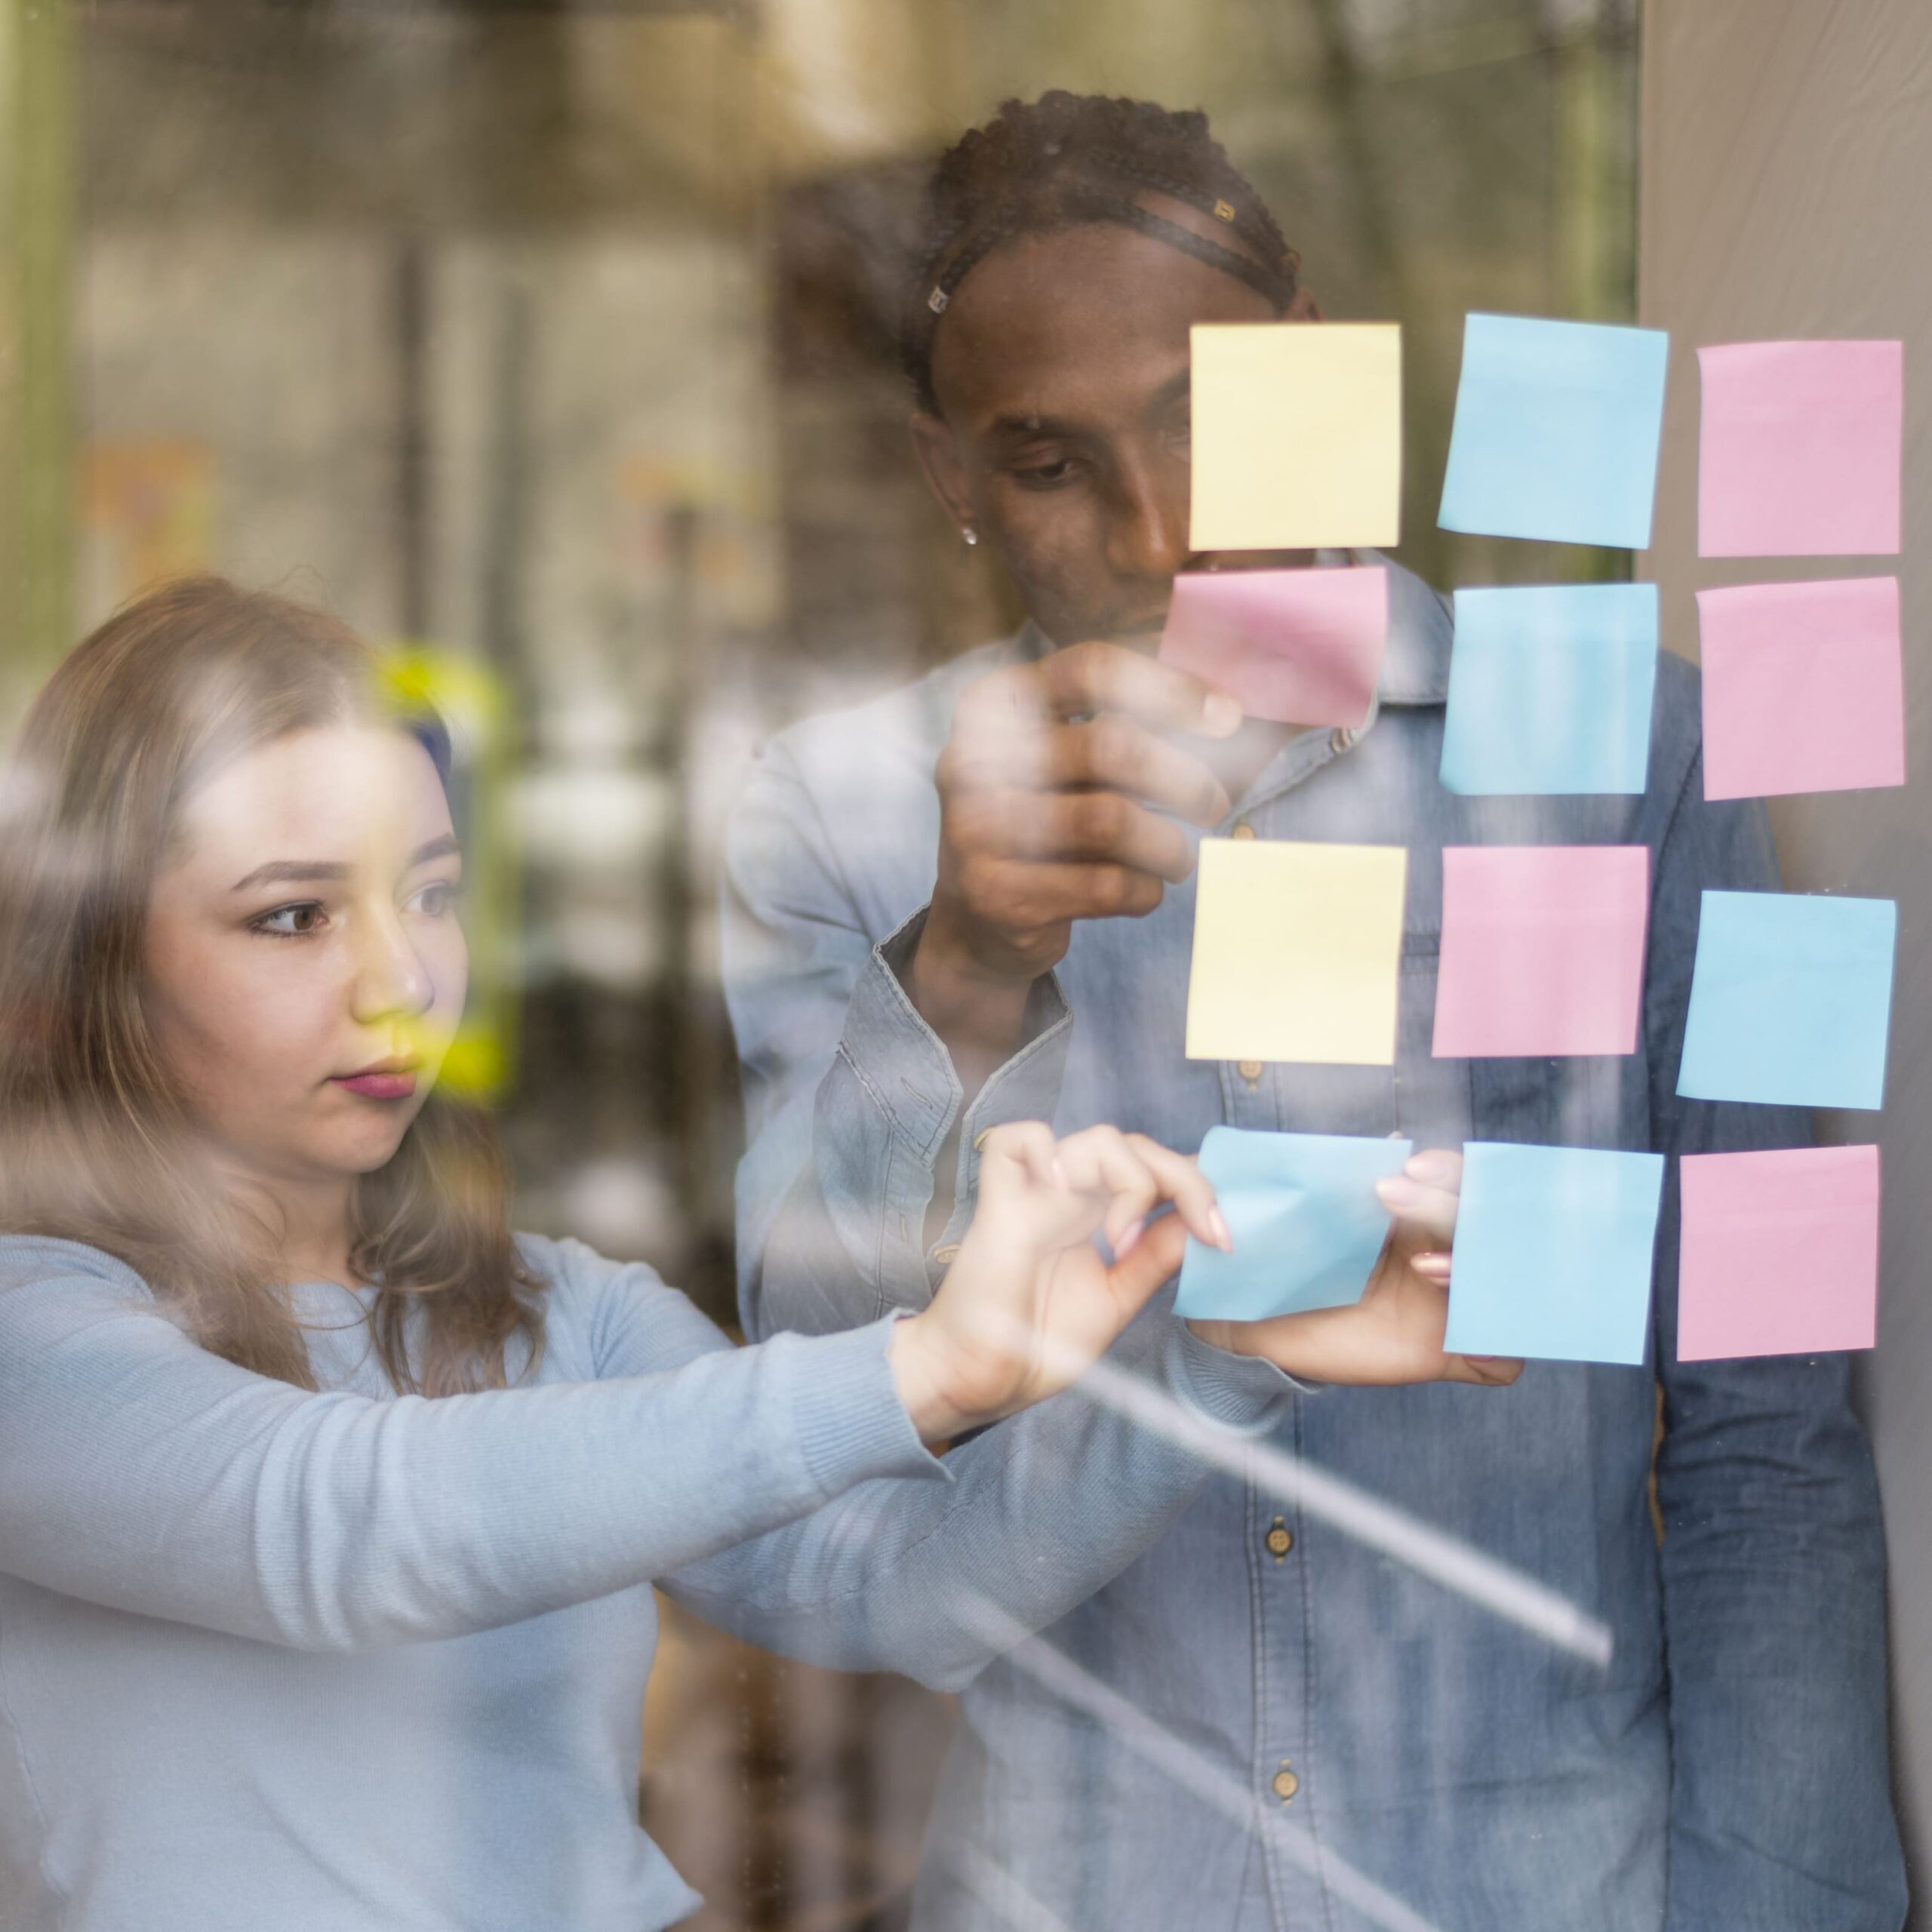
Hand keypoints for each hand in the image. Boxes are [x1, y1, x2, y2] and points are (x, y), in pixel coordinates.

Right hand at [888, 1123, 1230, 1443]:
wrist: (977, 1383)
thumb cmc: (1034, 1345)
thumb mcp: (1116, 1301)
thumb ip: (1154, 1260)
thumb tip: (1202, 1226)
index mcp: (1101, 1218)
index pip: (1157, 1170)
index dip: (1198, 1188)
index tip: (1225, 1238)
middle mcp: (1073, 1199)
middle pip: (1139, 1147)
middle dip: (1186, 1182)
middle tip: (1207, 1232)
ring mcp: (1037, 1197)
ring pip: (1097, 1139)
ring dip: (1131, 1181)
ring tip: (1122, 1241)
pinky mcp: (999, 1206)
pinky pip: (1012, 1140)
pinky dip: (1043, 1146)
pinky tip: (1063, 1187)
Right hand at [908, 643, 1241, 1055]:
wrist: (977, 921)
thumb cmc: (1045, 824)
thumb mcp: (1064, 763)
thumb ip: (1122, 726)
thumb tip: (1225, 709)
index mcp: (993, 704)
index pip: (1090, 668)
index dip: (1169, 688)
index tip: (1228, 717)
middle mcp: (972, 758)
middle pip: (1111, 745)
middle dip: (1183, 778)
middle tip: (1214, 804)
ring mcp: (976, 828)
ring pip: (1112, 820)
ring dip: (1168, 845)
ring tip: (1178, 858)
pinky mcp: (997, 893)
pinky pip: (1106, 885)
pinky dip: (1145, 891)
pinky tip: (1143, 890)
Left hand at [1187, 1150, 1520, 1388]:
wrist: (1255, 1329)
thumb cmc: (1274, 1260)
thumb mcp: (1282, 1221)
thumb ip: (1299, 1183)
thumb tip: (1370, 1142)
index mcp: (1407, 1215)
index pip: (1453, 1182)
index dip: (1446, 1171)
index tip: (1408, 1167)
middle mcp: (1435, 1252)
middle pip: (1481, 1223)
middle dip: (1448, 1206)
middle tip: (1393, 1195)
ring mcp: (1444, 1304)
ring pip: (1496, 1281)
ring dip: (1470, 1267)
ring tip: (1421, 1268)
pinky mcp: (1444, 1353)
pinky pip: (1502, 1361)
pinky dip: (1500, 1353)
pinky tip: (1475, 1346)